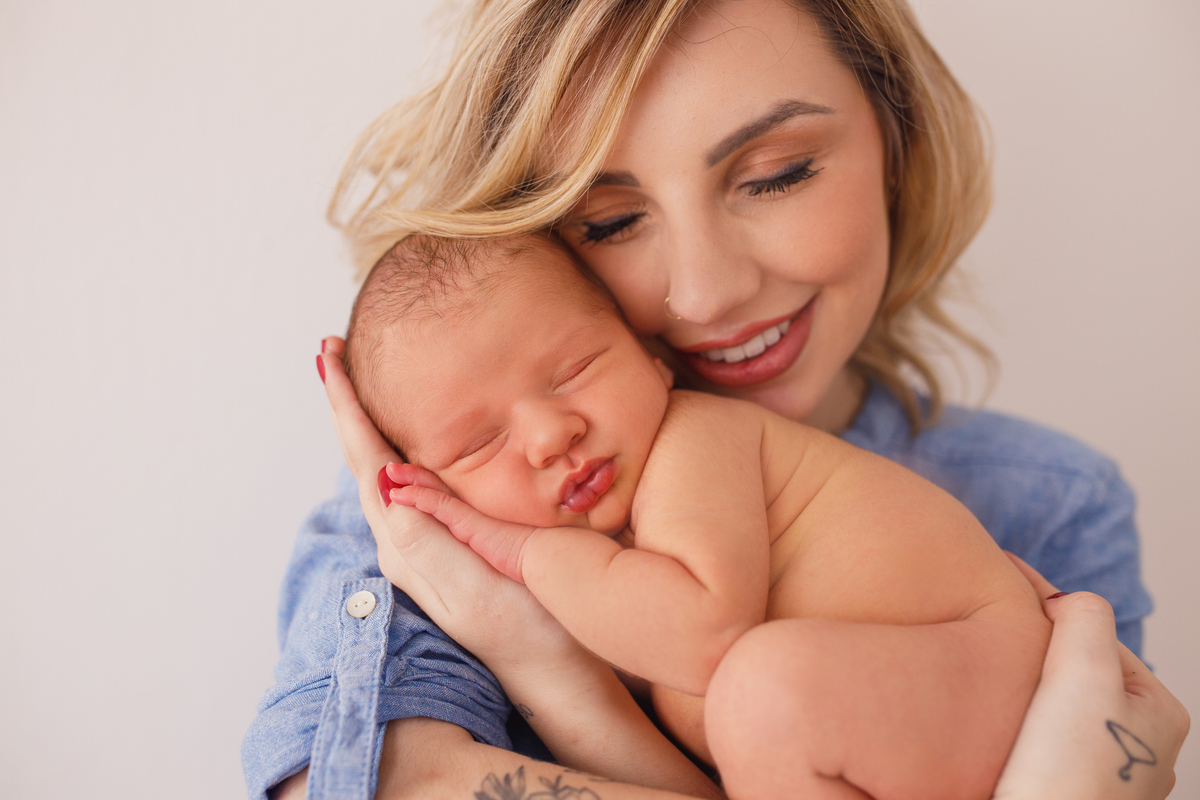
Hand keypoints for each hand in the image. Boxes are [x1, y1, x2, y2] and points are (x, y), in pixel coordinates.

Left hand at [318, 338, 573, 664]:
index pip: (366, 461)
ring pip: (380, 472)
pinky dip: (391, 450)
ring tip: (352, 387)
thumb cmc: (528, 629)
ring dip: (364, 426)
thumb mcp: (477, 586)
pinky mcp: (442, 551)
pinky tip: (399, 444)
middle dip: (346, 407)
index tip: (327, 360)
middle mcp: (403, 544)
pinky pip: (404, 487)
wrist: (554, 675)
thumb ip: (431, 537)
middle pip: (363, 460)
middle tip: (328, 355)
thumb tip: (386, 484)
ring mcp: (420, 549)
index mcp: (407, 544)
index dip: (347, 408)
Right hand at [994, 555, 1189, 799]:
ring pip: (1054, 702)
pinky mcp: (1059, 790)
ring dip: (1020, 681)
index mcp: (1159, 710)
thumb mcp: (1084, 671)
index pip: (1095, 633)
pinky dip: (1012, 716)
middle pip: (1075, 667)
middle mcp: (1138, 745)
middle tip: (986, 618)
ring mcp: (1100, 772)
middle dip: (1032, 644)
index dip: (1045, 604)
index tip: (999, 574)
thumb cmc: (1064, 773)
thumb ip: (1084, 616)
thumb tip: (1065, 601)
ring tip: (983, 663)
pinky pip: (1036, 736)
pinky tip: (989, 712)